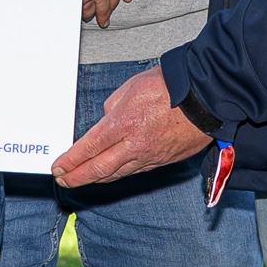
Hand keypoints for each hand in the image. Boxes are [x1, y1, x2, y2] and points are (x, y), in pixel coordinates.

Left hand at [52, 64, 211, 188]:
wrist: (208, 99)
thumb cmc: (173, 86)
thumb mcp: (133, 86)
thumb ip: (113, 105)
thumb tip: (106, 120)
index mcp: (124, 123)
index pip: (89, 148)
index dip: (71, 160)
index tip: (58, 166)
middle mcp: (135, 145)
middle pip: (99, 169)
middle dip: (76, 177)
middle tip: (62, 180)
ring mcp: (150, 156)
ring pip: (116, 174)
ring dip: (95, 178)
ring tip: (81, 179)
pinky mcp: (163, 161)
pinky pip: (134, 171)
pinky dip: (117, 174)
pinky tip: (109, 174)